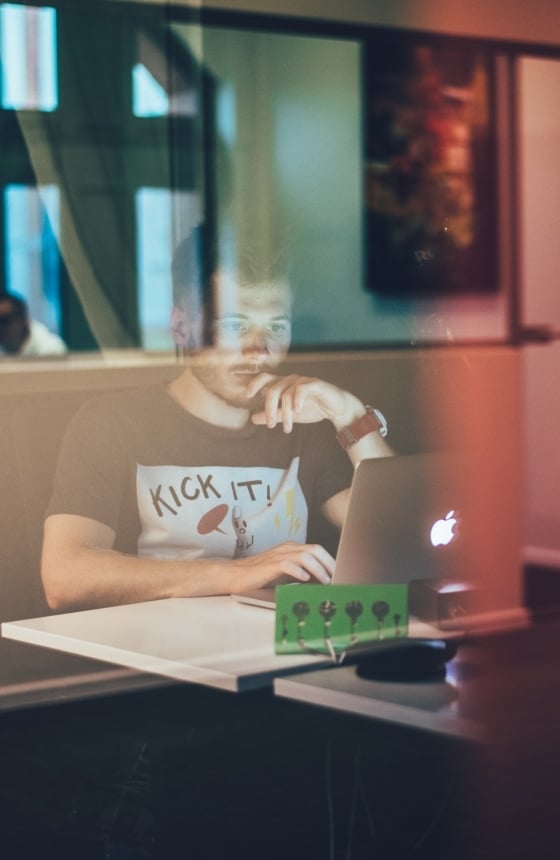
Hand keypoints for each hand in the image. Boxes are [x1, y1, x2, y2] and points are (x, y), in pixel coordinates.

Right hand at [230, 541, 334, 592]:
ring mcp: (278, 555)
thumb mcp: (287, 574)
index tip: (339, 574)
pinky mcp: (269, 565)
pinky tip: (304, 579)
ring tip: (325, 581)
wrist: (236, 575)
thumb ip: (303, 574)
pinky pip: (287, 564)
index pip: (317, 550)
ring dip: (318, 568)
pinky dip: (298, 571)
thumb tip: (323, 583)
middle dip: (329, 563)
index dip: (330, 562)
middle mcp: (287, 549)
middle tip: (337, 578)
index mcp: (292, 549)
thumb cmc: (262, 576)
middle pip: (315, 549)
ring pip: (304, 555)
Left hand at [246, 373, 363, 432]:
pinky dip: (297, 400)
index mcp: (284, 384)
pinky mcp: (315, 384)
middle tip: (271, 425)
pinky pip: (301, 389)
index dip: (254, 383)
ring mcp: (303, 381)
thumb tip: (252, 417)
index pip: (265, 378)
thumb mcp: (289, 415)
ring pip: (286, 394)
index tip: (247, 394)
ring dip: (286, 413)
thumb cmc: (313, 409)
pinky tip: (297, 411)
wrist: (337, 409)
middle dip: (270, 409)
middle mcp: (292, 380)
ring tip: (288, 429)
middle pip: (273, 389)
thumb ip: (273, 415)